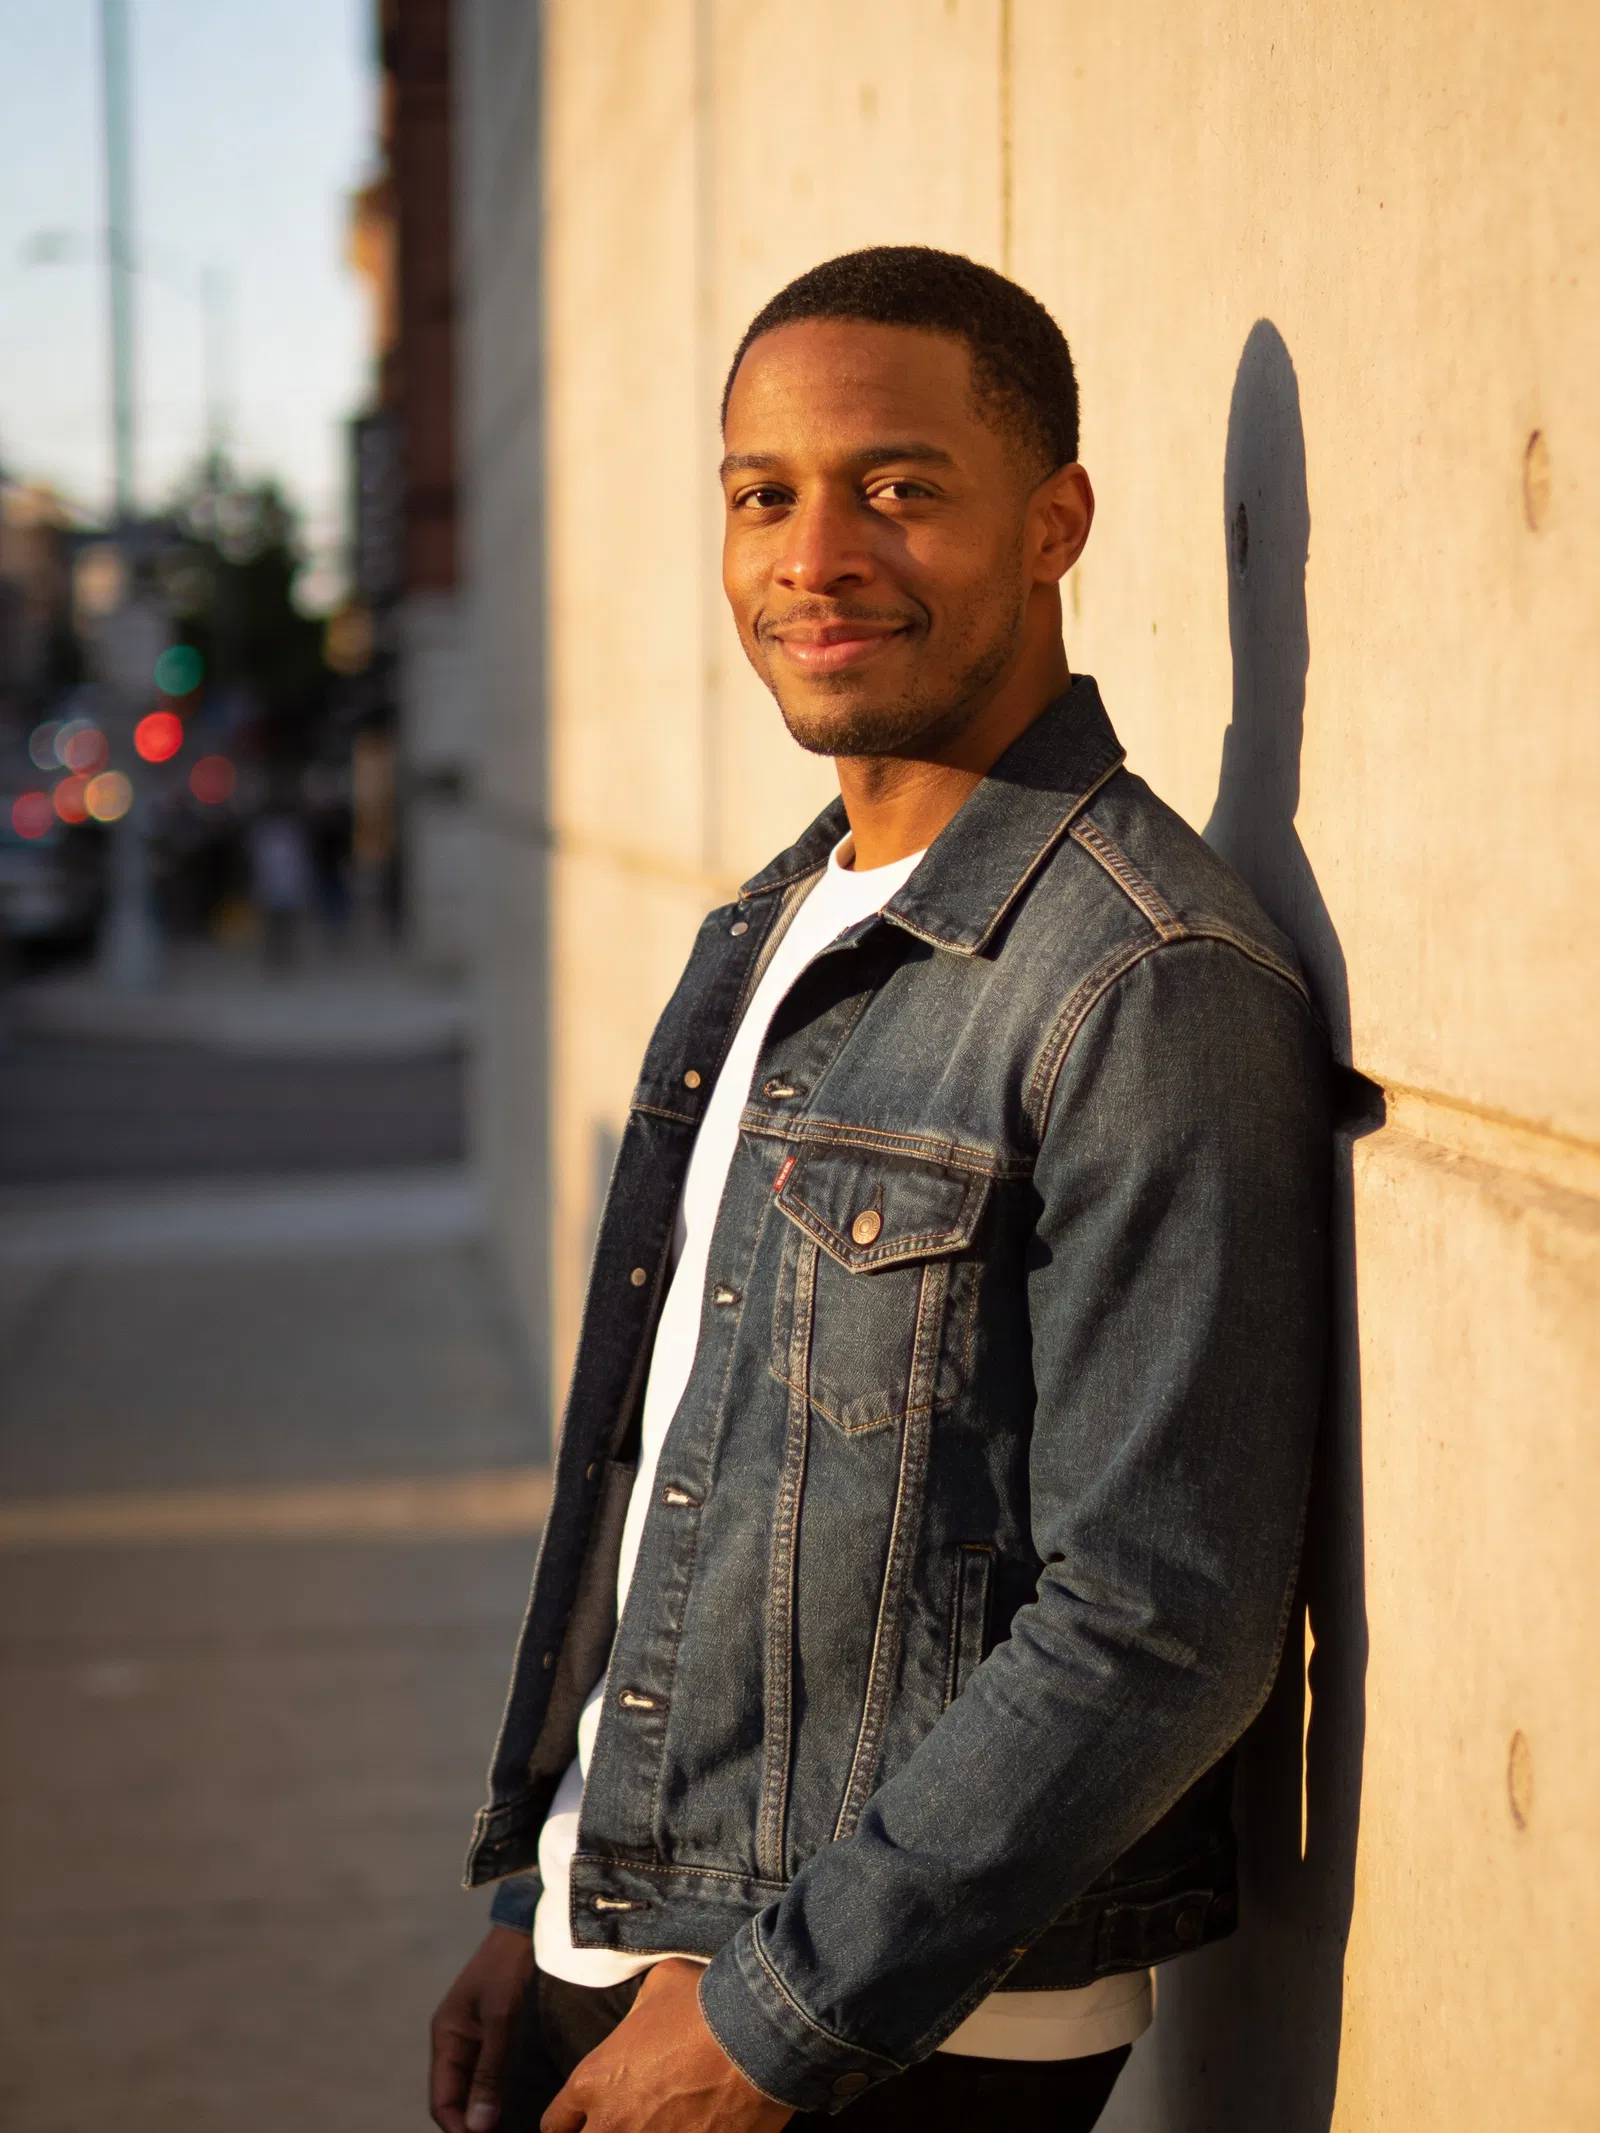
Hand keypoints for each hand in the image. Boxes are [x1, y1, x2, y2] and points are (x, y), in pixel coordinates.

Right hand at [430, 1924, 535, 2131]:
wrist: (521, 1930)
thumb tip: (478, 2126)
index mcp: (445, 2038)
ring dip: (480, 2109)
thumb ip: (489, 2072)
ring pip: (468, 2085)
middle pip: (453, 2096)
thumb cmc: (506, 1970)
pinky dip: (490, 2091)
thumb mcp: (499, 2020)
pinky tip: (507, 2104)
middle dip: (469, 2122)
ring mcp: (469, 2036)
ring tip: (503, 2129)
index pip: (442, 2100)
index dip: (458, 2127)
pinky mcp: (487, 2031)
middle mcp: (452, 2041)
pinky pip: (482, 2071)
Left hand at [540, 1958, 793, 2131]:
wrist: (757, 2031)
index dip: (571, 2121)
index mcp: (593, 2082)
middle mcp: (613, 2125)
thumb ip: (635, 2018)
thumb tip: (642, 2026)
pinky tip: (699, 2129)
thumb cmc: (703, 2002)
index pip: (556, 2124)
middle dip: (601, 2132)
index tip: (586, 2117)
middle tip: (625, 2121)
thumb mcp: (656, 1990)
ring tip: (664, 2124)